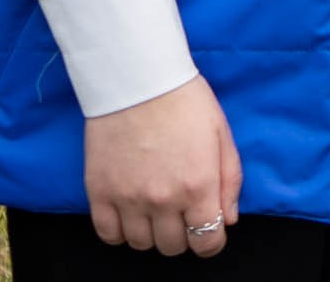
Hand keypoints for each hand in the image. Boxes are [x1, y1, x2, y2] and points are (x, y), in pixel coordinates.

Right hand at [84, 75, 242, 256]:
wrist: (139, 81)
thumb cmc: (186, 103)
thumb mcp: (222, 136)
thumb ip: (230, 182)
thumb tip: (228, 220)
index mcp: (198, 186)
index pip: (207, 243)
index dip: (211, 242)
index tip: (208, 231)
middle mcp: (163, 200)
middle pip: (173, 247)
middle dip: (183, 236)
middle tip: (181, 214)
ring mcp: (128, 199)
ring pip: (141, 244)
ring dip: (151, 233)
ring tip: (155, 210)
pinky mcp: (99, 193)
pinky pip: (108, 235)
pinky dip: (120, 232)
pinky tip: (129, 214)